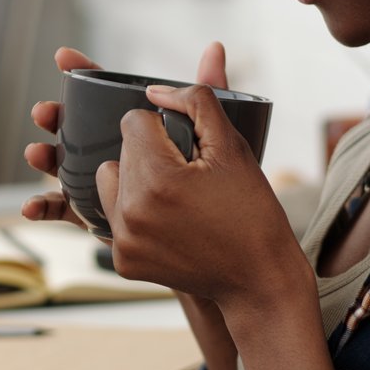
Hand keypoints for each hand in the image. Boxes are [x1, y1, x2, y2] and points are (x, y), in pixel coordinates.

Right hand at [19, 41, 231, 227]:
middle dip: (55, 117)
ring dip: (45, 158)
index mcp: (139, 128)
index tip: (64, 56)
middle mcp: (117, 152)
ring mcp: (107, 185)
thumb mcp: (220, 140)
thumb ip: (210, 97)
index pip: (105, 93)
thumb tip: (215, 47)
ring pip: (65, 167)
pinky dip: (44, 208)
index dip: (83, 71)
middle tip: (44, 111)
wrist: (228, 242)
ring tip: (36, 153)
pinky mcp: (101, 219)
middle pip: (76, 128)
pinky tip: (32, 208)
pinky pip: (67, 211)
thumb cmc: (225, 188)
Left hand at [95, 75, 308, 310]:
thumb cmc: (251, 211)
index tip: (190, 151)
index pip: (133, 122)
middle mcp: (130, 212)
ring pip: (110, 181)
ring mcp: (123, 241)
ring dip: (135, 180)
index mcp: (156, 179)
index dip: (165, 128)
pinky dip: (136, 214)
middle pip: (120, 151)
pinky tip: (170, 223)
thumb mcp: (233, 147)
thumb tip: (155, 90)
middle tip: (189, 177)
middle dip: (151, 155)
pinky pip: (114, 216)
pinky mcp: (122, 261)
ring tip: (173, 196)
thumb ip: (196, 103)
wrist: (259, 278)